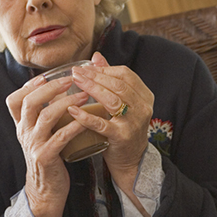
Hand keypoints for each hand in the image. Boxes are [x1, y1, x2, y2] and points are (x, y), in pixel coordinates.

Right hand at [6, 72, 87, 216]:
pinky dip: (75, 125)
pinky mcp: (46, 156)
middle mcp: (24, 133)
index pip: (14, 100)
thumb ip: (44, 118)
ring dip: (67, 103)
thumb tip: (58, 94)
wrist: (47, 190)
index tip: (44, 77)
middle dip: (51, 87)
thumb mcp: (41, 136)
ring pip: (46, 116)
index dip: (27, 86)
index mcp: (22, 126)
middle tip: (71, 79)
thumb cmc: (50, 159)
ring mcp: (34, 145)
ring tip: (84, 95)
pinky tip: (87, 118)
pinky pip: (61, 136)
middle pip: (30, 102)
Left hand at [67, 52, 154, 196]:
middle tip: (76, 73)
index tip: (85, 67)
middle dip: (95, 76)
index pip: (125, 75)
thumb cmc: (123, 128)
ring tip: (75, 83)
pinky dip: (85, 116)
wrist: (131, 160)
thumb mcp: (122, 103)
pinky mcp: (121, 137)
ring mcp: (134, 123)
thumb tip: (96, 56)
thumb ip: (111, 79)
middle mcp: (143, 108)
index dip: (104, 69)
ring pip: (112, 100)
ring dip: (91, 89)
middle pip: (118, 85)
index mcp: (145, 96)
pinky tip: (72, 109)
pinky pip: (102, 124)